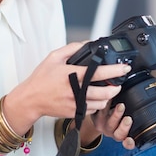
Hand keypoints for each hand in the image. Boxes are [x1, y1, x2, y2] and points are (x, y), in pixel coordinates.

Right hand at [4, 41, 130, 131]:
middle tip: (118, 82)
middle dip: (116, 87)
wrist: (31, 99)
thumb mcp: (54, 57)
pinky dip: (97, 104)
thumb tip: (88, 43)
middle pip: (106, 92)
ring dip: (108, 97)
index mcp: (72, 75)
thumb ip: (72, 48)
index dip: (115, 70)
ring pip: (101, 103)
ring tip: (107, 90)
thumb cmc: (41, 79)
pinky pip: (92, 110)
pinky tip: (94, 98)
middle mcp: (75, 91)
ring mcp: (76, 103)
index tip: (124, 67)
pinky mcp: (74, 112)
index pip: (99, 73)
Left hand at [91, 102, 135, 149]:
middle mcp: (114, 133)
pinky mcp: (96, 119)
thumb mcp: (129, 117)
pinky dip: (106, 105)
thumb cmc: (119, 113)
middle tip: (128, 119)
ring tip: (121, 106)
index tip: (131, 140)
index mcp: (124, 135)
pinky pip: (100, 113)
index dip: (130, 143)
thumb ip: (139, 114)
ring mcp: (105, 127)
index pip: (128, 143)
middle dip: (124, 127)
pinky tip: (111, 98)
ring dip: (116, 115)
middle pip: (119, 134)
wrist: (100, 112)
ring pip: (110, 124)